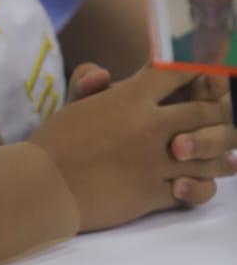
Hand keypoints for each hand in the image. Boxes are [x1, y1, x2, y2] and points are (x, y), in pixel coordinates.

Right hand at [31, 67, 236, 231]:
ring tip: (224, 153)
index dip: (198, 72)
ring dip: (218, 153)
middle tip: (220, 114)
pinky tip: (197, 181)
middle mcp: (150, 125)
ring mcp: (155, 161)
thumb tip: (103, 73)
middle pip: (204, 113)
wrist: (45, 184)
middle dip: (216, 113)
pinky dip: (200, 186)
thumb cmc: (57, 140)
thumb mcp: (74, 104)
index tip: (207, 74)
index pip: (178, 74)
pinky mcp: (154, 193)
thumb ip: (91, 82)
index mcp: (131, 98)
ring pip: (207, 155)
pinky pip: (194, 189)